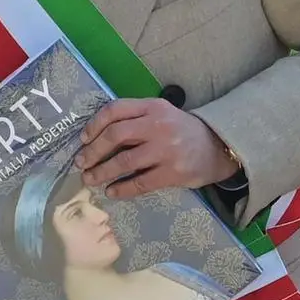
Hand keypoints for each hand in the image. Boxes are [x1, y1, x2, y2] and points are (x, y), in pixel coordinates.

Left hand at [74, 98, 237, 198]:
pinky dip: (122, 189)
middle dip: (92, 151)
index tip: (83, 139)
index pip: (115, 110)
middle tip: (80, 163)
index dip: (94, 124)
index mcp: (152, 107)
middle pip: (115, 135)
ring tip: (90, 179)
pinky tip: (111, 192)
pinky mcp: (173, 173)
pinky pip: (140, 183)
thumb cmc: (181, 130)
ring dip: (102, 172)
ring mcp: (166, 150)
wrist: (219, 147)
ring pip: (124, 161)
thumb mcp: (161, 114)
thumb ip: (135, 118)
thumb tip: (96, 136)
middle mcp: (158, 125)